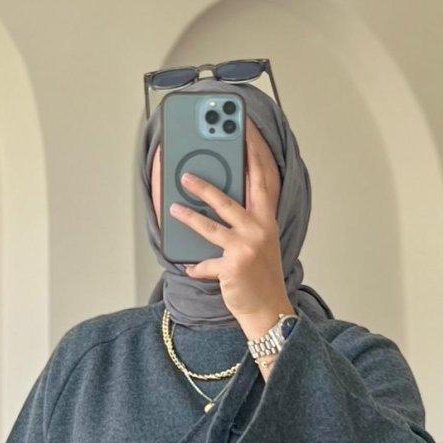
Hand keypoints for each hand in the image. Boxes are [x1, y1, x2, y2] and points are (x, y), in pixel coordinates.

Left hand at [169, 119, 290, 340]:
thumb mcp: (260, 244)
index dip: (255, 154)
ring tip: (173, 207)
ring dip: (190, 215)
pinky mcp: (233, 266)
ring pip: (212, 226)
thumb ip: (245, 224)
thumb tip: (216, 208)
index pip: (263, 180)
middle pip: (230, 199)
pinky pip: (206, 263)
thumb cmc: (262, 277)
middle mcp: (259, 230)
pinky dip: (197, 267)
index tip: (245, 133)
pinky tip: (189, 267)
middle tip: (186, 174)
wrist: (269, 309)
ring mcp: (246, 248)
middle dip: (206, 184)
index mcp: (267, 221)